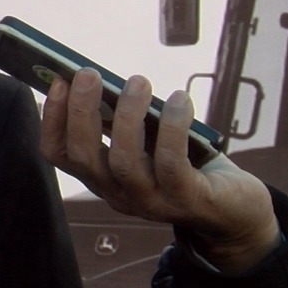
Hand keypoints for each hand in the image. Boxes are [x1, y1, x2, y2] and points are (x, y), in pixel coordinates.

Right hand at [40, 69, 279, 272]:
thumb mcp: (148, 145)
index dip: (52, 119)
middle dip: (80, 112)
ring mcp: (150, 201)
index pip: (59, 155)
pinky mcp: (187, 200)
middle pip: (84, 158)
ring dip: (127, 116)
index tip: (58, 82)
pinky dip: (172, 127)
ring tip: (139, 81)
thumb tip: (107, 81)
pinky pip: (172, 163)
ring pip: (124, 162)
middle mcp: (118, 193)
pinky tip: (180, 99)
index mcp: (101, 177)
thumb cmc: (186, 166)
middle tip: (87, 73)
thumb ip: (126, 123)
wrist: (235, 214)